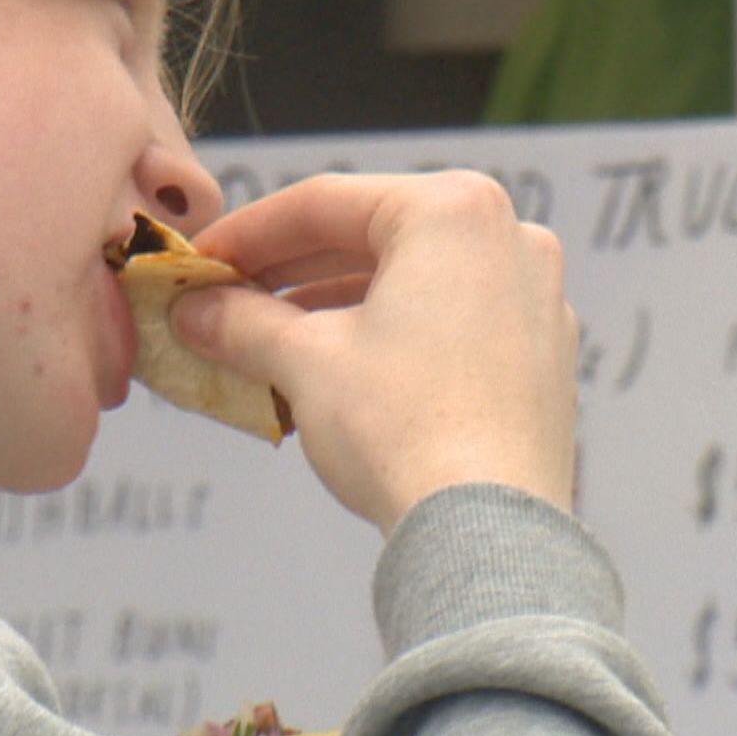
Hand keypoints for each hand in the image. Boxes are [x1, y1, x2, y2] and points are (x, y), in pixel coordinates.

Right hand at [171, 172, 577, 533]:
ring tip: (264, 339)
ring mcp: (535, 299)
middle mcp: (508, 239)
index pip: (324, 203)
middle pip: (371, 237)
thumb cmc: (402, 427)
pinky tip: (333, 370)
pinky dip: (386, 334)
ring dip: (332, 305)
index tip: (197, 262)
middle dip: (288, 272)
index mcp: (453, 212)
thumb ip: (241, 321)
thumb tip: (195, 311)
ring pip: (411, 281)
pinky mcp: (541, 358)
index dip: (246, 233)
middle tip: (222, 298)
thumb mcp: (302, 361)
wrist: (486, 532)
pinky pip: (448, 322)